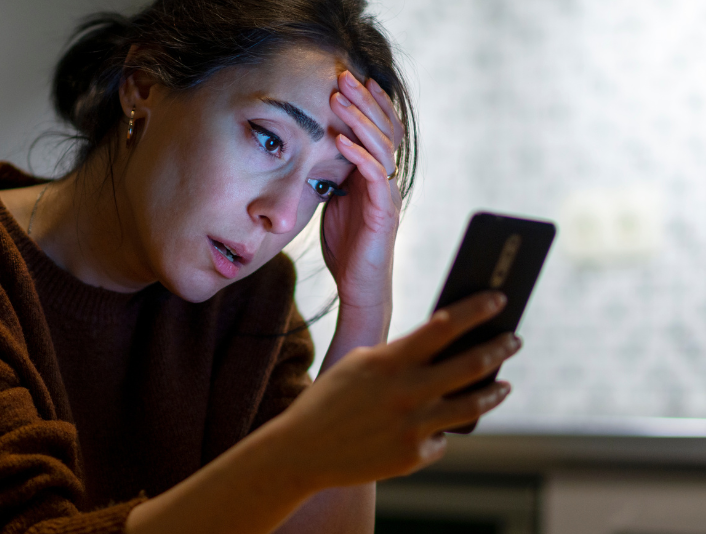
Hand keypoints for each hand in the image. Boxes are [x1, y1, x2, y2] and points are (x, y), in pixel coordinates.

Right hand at [263, 291, 519, 489]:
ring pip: (473, 405)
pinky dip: (441, 429)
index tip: (500, 298)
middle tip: (515, 339)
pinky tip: (438, 425)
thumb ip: (402, 356)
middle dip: (500, 347)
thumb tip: (449, 347)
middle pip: (472, 364)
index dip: (477, 309)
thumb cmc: (333, 399)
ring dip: (494, 392)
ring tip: (503, 385)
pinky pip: (442, 438)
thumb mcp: (360, 364)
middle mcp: (406, 391)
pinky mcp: (413, 456)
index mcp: (390, 360)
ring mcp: (413, 426)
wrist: (301, 450)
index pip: (445, 325)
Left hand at [322, 70, 405, 309]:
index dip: (370, 103)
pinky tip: (342, 141)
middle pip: (383, 129)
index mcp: (377, 173)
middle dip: (363, 101)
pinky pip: (375, 177)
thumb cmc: (347, 244)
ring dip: (359, 121)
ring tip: (339, 99)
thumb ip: (334, 173)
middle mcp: (388, 179)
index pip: (380, 128)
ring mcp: (389, 194)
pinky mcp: (385, 212)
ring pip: (381, 147)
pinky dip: (358, 156)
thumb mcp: (335, 199)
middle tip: (343, 76)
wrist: (358, 285)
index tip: (352, 78)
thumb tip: (316, 147)